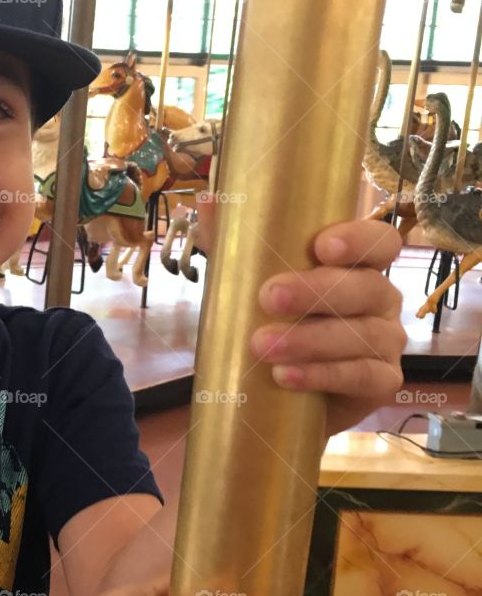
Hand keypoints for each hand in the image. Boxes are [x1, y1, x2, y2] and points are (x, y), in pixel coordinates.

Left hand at [250, 220, 404, 436]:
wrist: (284, 393)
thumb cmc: (275, 323)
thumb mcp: (250, 281)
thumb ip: (233, 243)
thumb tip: (209, 201)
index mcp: (359, 265)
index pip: (380, 240)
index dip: (358, 239)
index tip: (321, 246)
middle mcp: (381, 299)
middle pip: (367, 286)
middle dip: (318, 291)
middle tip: (268, 297)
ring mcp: (386, 341)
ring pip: (363, 334)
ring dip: (311, 340)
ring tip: (263, 346)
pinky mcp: (382, 381)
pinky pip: (362, 376)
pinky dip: (322, 375)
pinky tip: (286, 377)